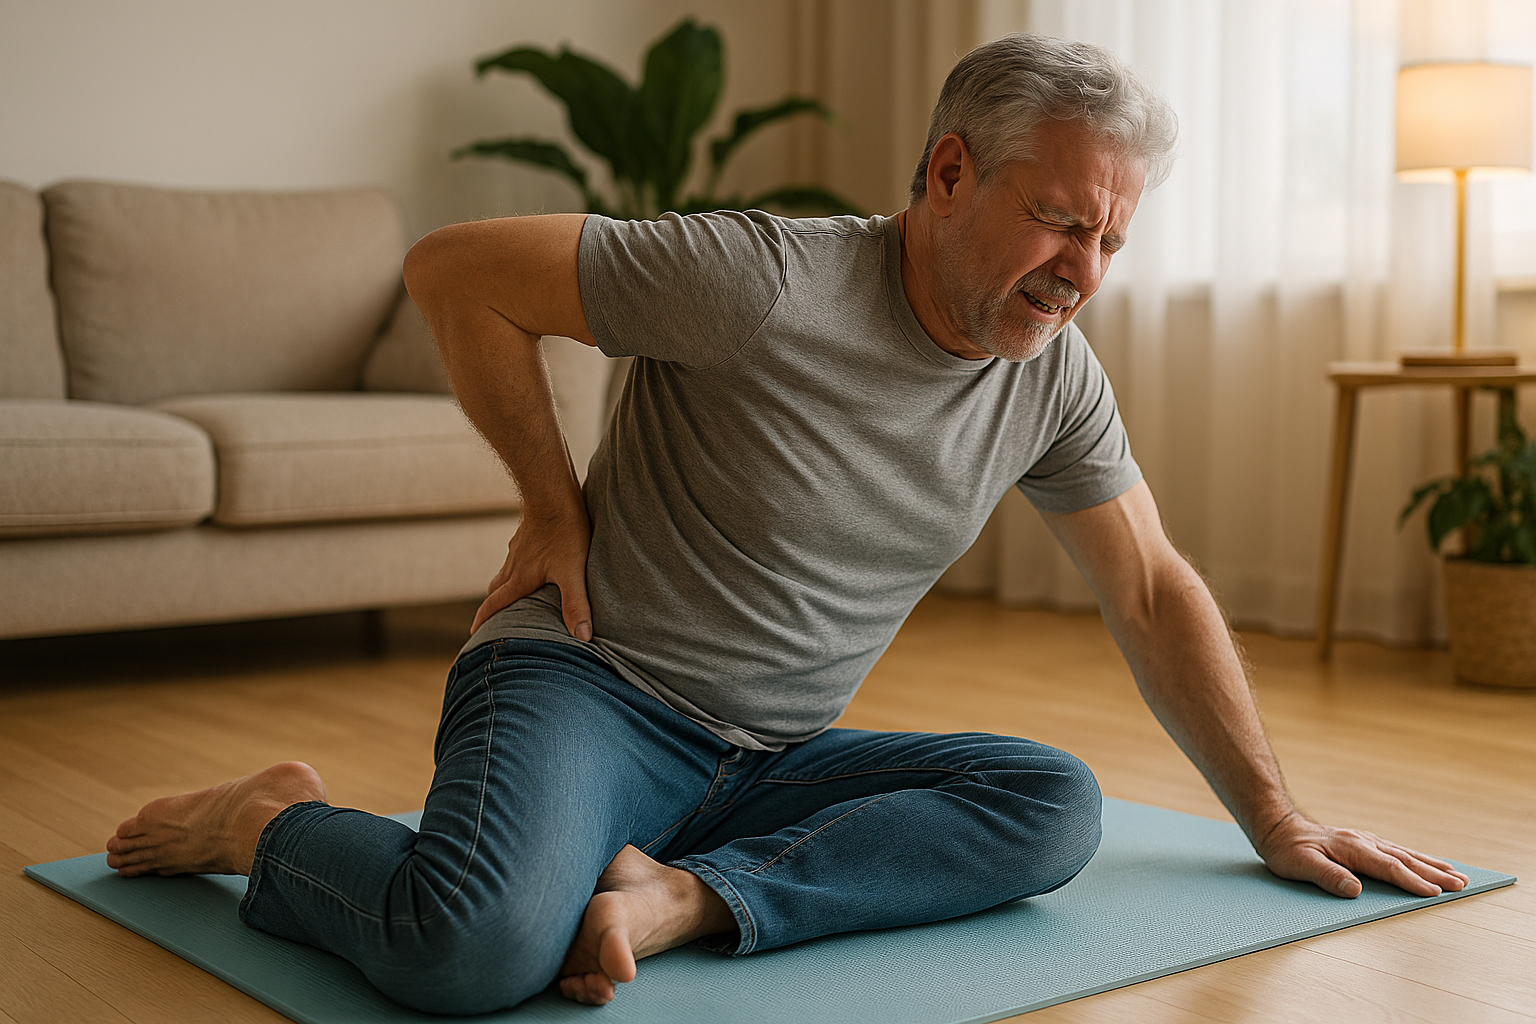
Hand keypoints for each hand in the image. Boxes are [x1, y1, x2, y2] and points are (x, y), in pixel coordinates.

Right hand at [472, 501, 593, 637]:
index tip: (473, 632)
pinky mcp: (527, 534)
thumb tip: (582, 637)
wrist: (554, 493)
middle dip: (493, 604)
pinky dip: (518, 565)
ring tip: (513, 593)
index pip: (496, 603)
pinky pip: (517, 555)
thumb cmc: (564, 532)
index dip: (484, 619)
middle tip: (493, 617)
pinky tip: (532, 562)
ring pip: (506, 571)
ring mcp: (519, 547)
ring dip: (505, 584)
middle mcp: (515, 564)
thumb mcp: (572, 572)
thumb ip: (576, 604)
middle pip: (497, 588)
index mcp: (520, 578)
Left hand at [1254, 811, 1468, 898]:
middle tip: (1462, 884)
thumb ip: (1327, 876)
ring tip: (1456, 874)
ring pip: (1404, 853)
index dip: (1413, 881)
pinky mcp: (1363, 843)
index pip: (1389, 868)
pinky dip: (1416, 858)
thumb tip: (1355, 890)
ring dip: (1431, 864)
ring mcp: (1365, 841)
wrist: (1278, 828)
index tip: (1435, 892)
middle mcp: (1363, 842)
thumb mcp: (1300, 865)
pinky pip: (1396, 851)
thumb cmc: (1287, 850)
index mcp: (1352, 848)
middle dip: (1434, 873)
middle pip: (1405, 859)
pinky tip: (1426, 863)